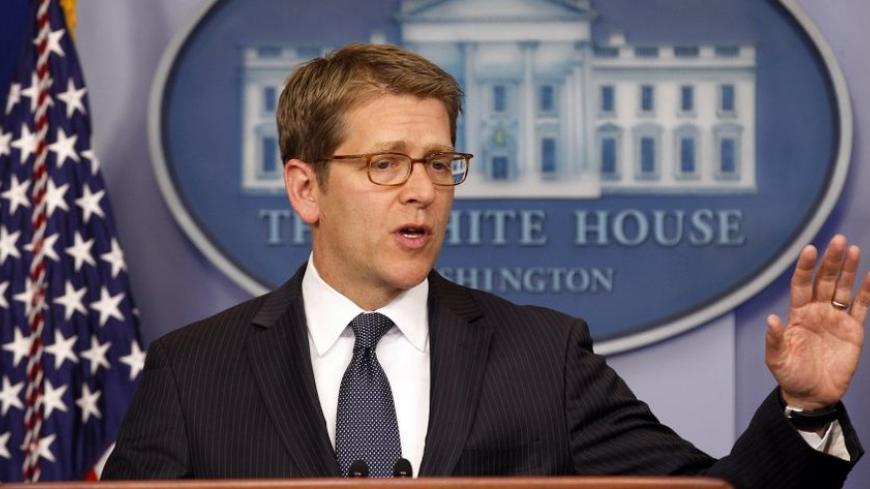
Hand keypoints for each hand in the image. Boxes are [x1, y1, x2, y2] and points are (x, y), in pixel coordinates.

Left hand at [766, 234, 869, 409]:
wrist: (812, 395)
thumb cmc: (791, 375)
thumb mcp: (777, 359)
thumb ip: (774, 339)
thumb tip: (771, 320)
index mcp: (797, 314)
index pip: (801, 284)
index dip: (805, 267)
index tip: (810, 249)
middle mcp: (816, 311)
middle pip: (825, 280)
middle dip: (831, 261)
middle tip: (838, 240)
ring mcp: (835, 319)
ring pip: (843, 288)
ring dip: (848, 269)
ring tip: (853, 249)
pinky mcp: (853, 330)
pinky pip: (862, 307)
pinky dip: (867, 291)